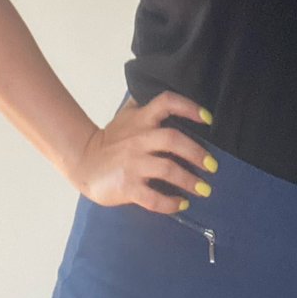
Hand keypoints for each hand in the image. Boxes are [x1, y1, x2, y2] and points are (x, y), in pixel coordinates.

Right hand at [72, 91, 216, 212]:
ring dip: (189, 181)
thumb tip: (164, 93)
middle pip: (172, 139)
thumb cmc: (111, 140)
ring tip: (203, 190)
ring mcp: (132, 164)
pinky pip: (153, 198)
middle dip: (196, 153)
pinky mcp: (127, 186)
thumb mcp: (126, 116)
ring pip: (167, 169)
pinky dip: (170, 203)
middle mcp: (138, 139)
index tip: (208, 119)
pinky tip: (181, 204)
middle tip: (212, 166)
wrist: (84, 162)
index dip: (189, 107)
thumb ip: (145, 106)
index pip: (166, 103)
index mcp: (141, 120)